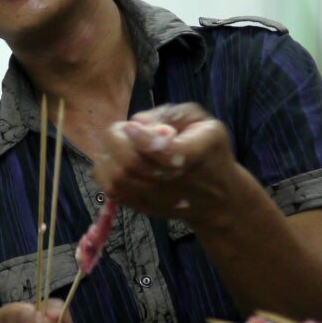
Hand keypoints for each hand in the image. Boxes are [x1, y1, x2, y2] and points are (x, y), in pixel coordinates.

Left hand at [94, 103, 238, 222]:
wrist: (216, 196)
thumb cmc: (207, 150)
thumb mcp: (203, 121)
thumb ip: (172, 115)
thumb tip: (138, 121)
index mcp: (196, 154)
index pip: (162, 151)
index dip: (140, 137)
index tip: (130, 126)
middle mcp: (176, 181)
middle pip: (132, 164)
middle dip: (116, 140)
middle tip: (121, 130)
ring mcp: (157, 198)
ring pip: (118, 178)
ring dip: (108, 155)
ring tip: (118, 143)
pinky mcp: (143, 207)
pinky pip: (112, 191)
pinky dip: (105, 172)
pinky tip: (113, 160)